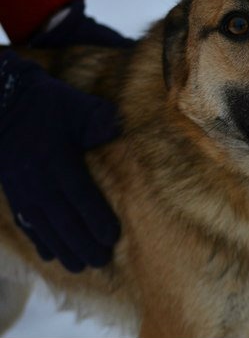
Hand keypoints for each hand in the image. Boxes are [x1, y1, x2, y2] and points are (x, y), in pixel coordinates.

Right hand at [0, 51, 120, 271]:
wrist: (3, 102)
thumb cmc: (47, 103)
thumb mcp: (77, 105)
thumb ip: (99, 119)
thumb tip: (118, 128)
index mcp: (57, 159)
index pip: (80, 195)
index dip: (95, 218)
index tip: (112, 237)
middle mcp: (38, 179)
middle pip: (63, 218)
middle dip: (82, 242)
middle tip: (101, 262)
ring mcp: (22, 188)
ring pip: (44, 225)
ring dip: (62, 247)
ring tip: (80, 266)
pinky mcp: (12, 191)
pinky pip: (25, 220)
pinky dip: (38, 239)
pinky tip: (49, 255)